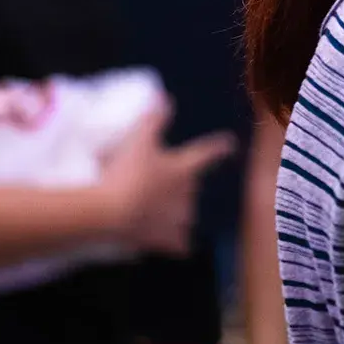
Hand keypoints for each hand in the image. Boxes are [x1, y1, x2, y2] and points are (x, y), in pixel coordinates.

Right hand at [100, 100, 237, 255]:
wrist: (113, 213)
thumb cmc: (128, 172)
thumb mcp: (139, 139)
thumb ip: (154, 118)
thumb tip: (165, 97)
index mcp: (184, 169)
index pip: (207, 153)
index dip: (218, 147)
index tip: (230, 144)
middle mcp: (187, 195)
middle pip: (193, 188)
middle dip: (185, 185)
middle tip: (167, 181)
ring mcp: (177, 220)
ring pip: (188, 215)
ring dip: (181, 212)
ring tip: (168, 210)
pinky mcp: (165, 241)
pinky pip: (179, 244)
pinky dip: (178, 243)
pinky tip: (177, 246)